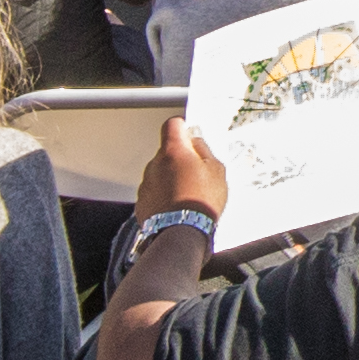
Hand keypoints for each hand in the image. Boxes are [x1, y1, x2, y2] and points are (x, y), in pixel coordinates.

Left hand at [135, 115, 233, 234]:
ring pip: (159, 173)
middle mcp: (155, 165)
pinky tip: (177, 206)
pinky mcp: (141, 203)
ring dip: (170, 178)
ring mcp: (146, 185)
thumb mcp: (217, 170)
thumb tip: (196, 143)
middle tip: (196, 172)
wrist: (182, 234)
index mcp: (173, 151)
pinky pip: (153, 192)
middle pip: (166, 151)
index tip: (190, 135)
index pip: (172, 125)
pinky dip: (163, 196)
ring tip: (188, 193)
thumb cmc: (200, 202)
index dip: (182, 128)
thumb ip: (204, 151)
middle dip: (179, 158)